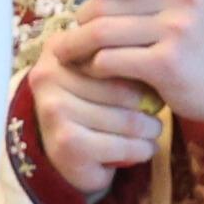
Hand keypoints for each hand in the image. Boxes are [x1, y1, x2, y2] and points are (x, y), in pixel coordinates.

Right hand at [21, 40, 164, 201]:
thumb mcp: (101, 72)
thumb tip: (156, 58)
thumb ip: (120, 56)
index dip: (141, 73)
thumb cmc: (92, 104)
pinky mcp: (66, 144)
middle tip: (155, 113)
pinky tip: (143, 148)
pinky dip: (143, 150)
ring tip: (151, 130)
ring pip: (129, 120)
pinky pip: (123, 146)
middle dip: (150, 105)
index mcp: (57, 50)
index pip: (116, 57)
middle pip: (124, 91)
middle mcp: (47, 77)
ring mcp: (53, 111)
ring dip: (151, 130)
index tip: (150, 82)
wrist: (69, 152)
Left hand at [49, 0, 203, 130]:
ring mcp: (176, 30)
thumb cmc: (201, 37)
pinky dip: (93, 68)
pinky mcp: (167, 64)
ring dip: (77, 47)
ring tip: (74, 54)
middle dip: (80, 22)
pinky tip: (98, 73)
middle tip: (77, 36)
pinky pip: (107, 61)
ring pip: (99, 33)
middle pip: (101, 4)